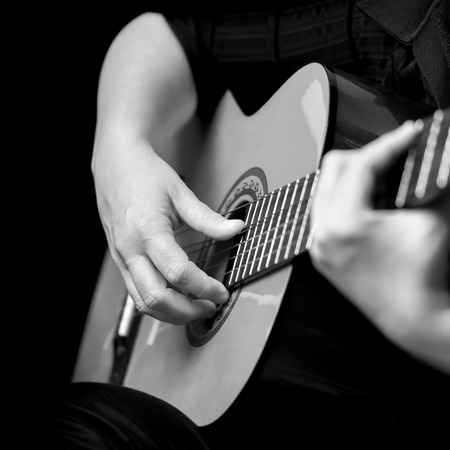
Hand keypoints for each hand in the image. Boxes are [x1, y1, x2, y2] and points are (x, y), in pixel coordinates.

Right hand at [93, 133, 243, 324]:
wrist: (115, 162)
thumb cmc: (145, 173)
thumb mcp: (180, 192)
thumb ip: (208, 218)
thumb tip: (236, 228)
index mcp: (147, 231)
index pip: (179, 273)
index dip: (204, 288)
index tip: (222, 291)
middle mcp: (130, 249)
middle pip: (157, 298)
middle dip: (188, 311)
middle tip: (211, 306)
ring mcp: (121, 257)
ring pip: (143, 302)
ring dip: (172, 313)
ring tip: (196, 307)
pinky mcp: (119, 259)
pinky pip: (135, 292)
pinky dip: (158, 303)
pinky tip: (176, 297)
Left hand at [309, 121, 449, 372]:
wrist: (413, 321)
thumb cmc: (423, 276)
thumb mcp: (434, 220)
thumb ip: (435, 181)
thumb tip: (440, 156)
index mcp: (342, 222)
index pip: (360, 164)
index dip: (389, 143)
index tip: (410, 134)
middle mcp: (320, 231)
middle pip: (334, 169)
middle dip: (368, 156)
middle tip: (398, 153)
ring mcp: (317, 244)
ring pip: (326, 189)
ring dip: (356, 176)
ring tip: (389, 175)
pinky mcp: (322, 254)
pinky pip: (326, 212)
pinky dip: (348, 198)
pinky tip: (375, 201)